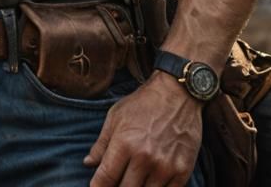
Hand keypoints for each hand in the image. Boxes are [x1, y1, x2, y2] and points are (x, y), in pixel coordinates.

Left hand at [83, 73, 202, 186]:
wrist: (177, 93)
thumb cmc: (143, 103)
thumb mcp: (116, 116)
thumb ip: (101, 143)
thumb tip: (88, 164)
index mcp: (124, 143)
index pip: (105, 179)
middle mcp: (144, 158)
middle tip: (117, 181)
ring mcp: (165, 167)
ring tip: (133, 179)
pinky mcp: (182, 171)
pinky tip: (151, 182)